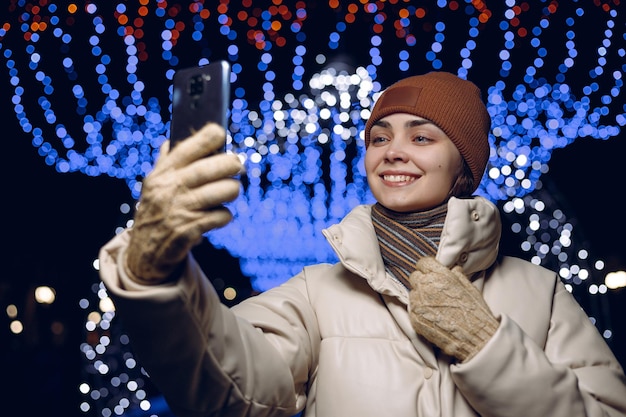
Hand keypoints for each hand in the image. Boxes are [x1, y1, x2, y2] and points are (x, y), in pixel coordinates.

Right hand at [124, 123, 242, 283]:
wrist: (143, 254)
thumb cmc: (155, 213)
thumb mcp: (154, 186)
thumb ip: (166, 163)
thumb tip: (172, 141)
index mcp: (162, 174)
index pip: (186, 147)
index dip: (207, 137)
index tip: (221, 134)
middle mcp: (169, 189)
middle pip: (208, 169)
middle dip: (230, 164)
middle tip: (239, 166)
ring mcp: (178, 210)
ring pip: (218, 192)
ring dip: (232, 190)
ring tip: (231, 191)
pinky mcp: (187, 231)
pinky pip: (218, 217)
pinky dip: (224, 216)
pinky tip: (219, 216)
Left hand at [408, 257, 498, 361]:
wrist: (474, 338)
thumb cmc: (475, 314)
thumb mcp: (469, 287)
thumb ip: (457, 275)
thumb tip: (453, 270)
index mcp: (439, 276)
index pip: (423, 263)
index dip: (429, 269)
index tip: (431, 273)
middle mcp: (426, 287)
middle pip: (415, 277)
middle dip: (423, 281)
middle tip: (434, 290)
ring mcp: (418, 304)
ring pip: (413, 294)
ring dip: (421, 297)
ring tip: (436, 306)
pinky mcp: (414, 319)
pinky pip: (413, 310)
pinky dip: (420, 312)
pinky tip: (434, 316)